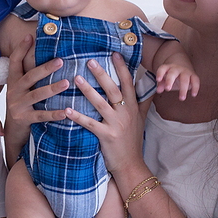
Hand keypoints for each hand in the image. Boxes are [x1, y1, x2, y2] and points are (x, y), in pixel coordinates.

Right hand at [3, 34, 68, 154]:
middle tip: (60, 61)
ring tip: (66, 83)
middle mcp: (14, 91)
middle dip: (45, 68)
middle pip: (29, 76)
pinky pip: (41, 115)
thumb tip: (46, 55)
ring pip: (37, 95)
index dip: (20, 49)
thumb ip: (31, 75)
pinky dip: (54, 114)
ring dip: (52, 88)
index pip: (15, 62)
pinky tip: (66, 112)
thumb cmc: (23, 105)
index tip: (29, 36)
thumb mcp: (23, 89)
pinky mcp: (24, 119)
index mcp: (13, 81)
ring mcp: (18, 105)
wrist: (13, 130)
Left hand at [65, 54, 148, 177]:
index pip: (128, 83)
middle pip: (113, 89)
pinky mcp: (107, 136)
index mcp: (133, 107)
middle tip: (90, 61)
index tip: (114, 53)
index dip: (121, 68)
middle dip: (102, 74)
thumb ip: (144, 101)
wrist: (131, 164)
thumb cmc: (133, 141)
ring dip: (88, 90)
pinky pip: (90, 123)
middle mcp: (126, 113)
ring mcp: (117, 124)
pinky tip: (67, 110)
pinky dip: (78, 116)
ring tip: (76, 79)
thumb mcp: (141, 119)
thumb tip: (150, 85)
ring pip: (100, 103)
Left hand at [155, 63, 199, 99]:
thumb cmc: (172, 75)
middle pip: (173, 73)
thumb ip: (161, 84)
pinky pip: (195, 80)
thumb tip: (158, 90)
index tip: (158, 79)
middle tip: (168, 89)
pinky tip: (193, 95)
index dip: (160, 73)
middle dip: (170, 80)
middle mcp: (176, 68)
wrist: (182, 64)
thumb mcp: (165, 78)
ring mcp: (185, 71)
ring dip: (183, 88)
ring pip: (185, 78)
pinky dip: (195, 87)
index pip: (163, 69)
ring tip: (181, 98)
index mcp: (168, 68)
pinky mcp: (193, 75)